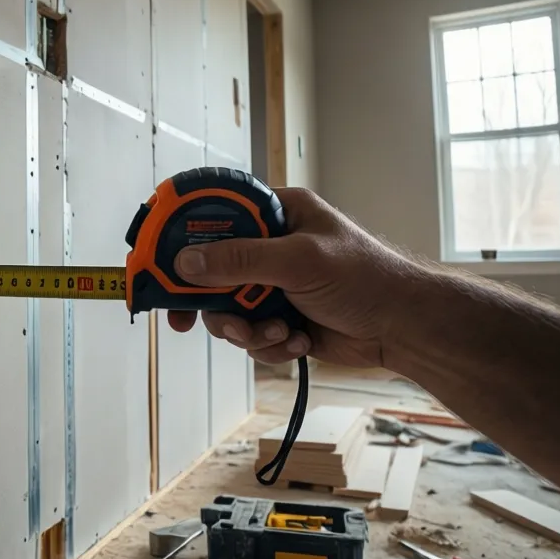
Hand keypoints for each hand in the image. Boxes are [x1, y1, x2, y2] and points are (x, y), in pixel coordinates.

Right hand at [167, 187, 414, 366]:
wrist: (401, 328)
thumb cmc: (365, 278)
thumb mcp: (299, 261)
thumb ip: (240, 261)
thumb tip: (187, 262)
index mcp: (278, 213)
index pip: (217, 213)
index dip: (184, 234)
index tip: (158, 258)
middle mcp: (271, 246)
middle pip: (211, 271)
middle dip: (210, 302)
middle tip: (184, 321)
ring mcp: (273, 284)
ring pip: (227, 310)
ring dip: (245, 329)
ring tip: (273, 333)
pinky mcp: (279, 318)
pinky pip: (251, 336)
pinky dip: (268, 344)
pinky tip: (295, 341)